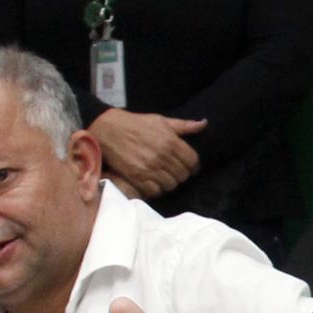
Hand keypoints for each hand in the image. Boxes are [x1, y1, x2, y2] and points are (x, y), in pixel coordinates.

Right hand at [87, 109, 204, 197]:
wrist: (109, 130)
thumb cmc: (136, 124)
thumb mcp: (161, 121)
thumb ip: (183, 126)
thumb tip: (203, 124)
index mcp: (170, 141)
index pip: (193, 161)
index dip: (194, 165)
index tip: (190, 166)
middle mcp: (162, 156)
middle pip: (183, 175)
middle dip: (182, 174)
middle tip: (175, 171)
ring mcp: (150, 168)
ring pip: (171, 185)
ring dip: (169, 182)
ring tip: (164, 176)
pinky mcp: (137, 177)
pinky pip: (155, 191)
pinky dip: (156, 188)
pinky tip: (153, 181)